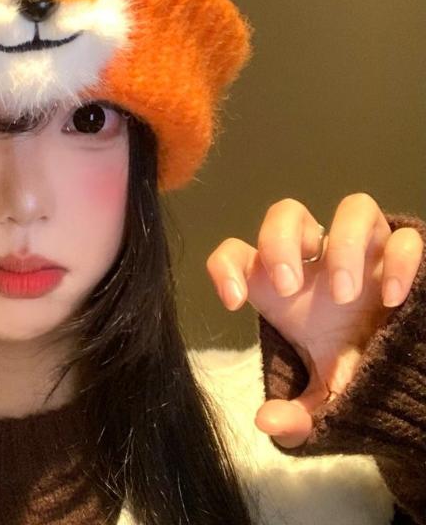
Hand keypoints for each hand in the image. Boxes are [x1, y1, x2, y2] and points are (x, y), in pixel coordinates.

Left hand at [206, 193, 423, 448]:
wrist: (400, 365)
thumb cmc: (348, 363)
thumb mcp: (322, 394)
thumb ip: (297, 412)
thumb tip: (266, 422)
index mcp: (281, 284)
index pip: (235, 253)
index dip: (225, 267)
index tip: (235, 301)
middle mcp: (318, 257)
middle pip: (285, 213)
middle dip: (281, 242)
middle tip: (291, 291)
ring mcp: (363, 251)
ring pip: (350, 208)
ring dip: (343, 244)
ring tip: (343, 294)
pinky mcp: (403, 257)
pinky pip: (404, 237)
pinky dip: (399, 260)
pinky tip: (392, 299)